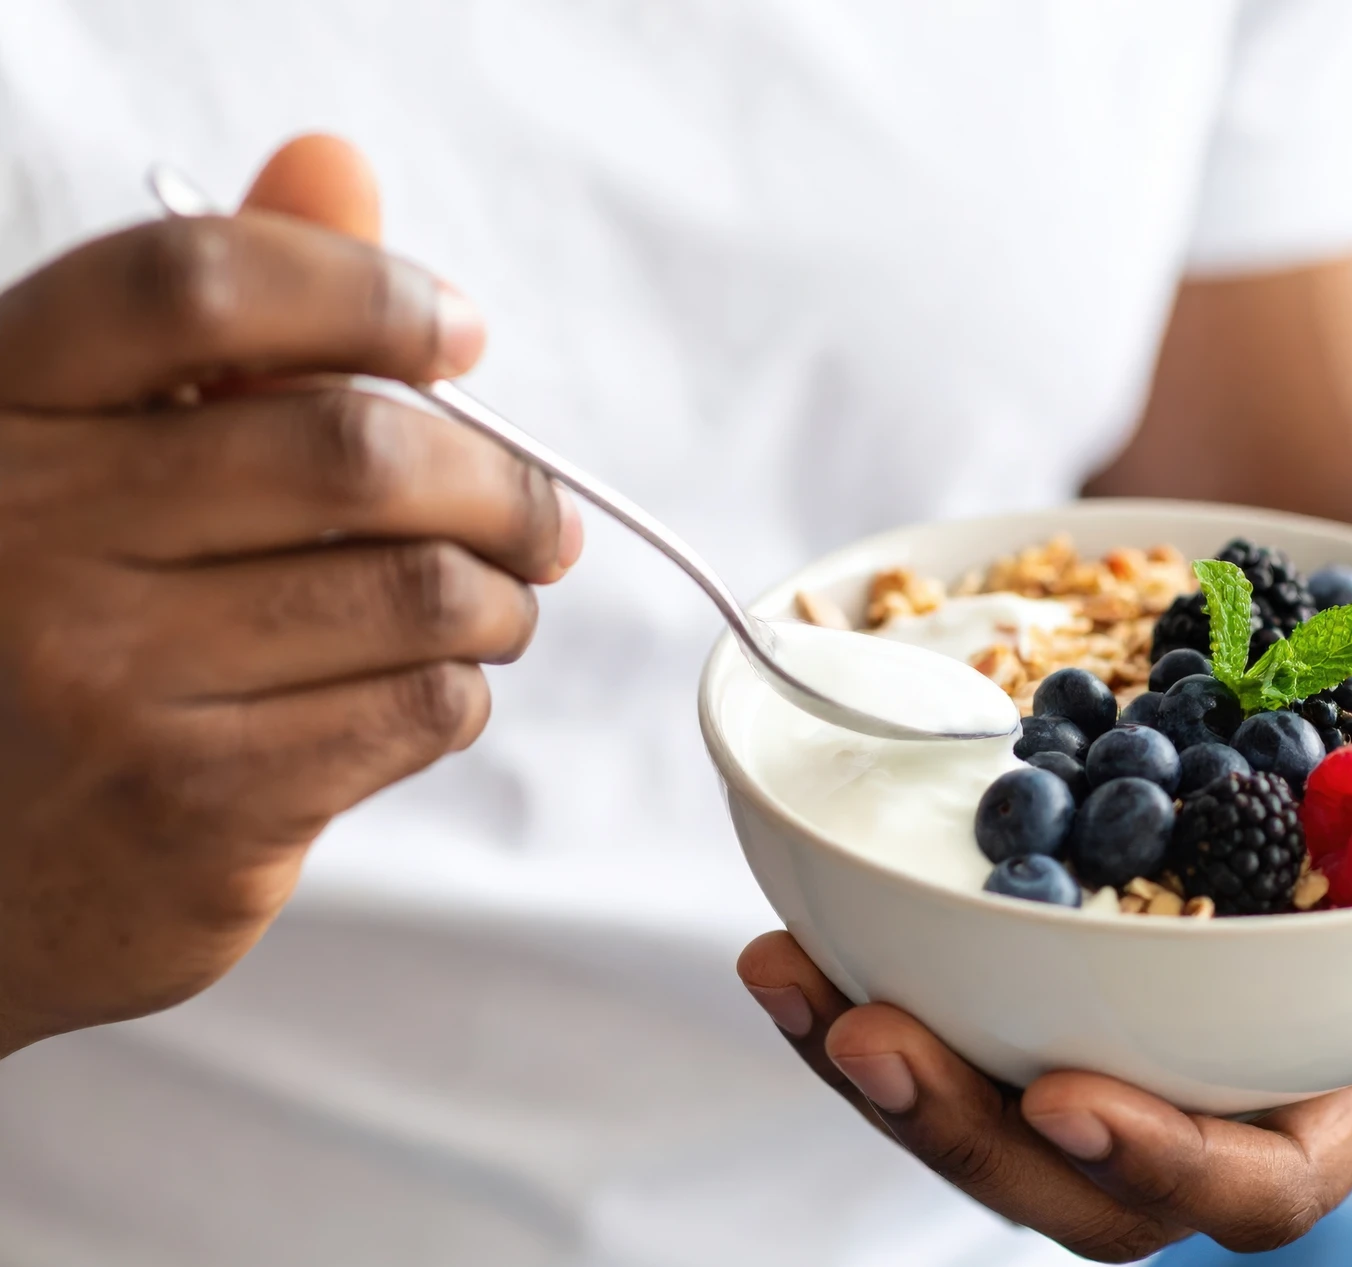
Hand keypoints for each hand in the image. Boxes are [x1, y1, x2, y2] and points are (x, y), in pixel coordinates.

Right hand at [0, 136, 581, 1056]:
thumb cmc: (67, 632)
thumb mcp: (97, 458)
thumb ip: (215, 322)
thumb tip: (333, 166)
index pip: (197, 285)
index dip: (362, 289)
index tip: (457, 334)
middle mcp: (27, 535)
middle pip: (352, 448)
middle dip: (502, 482)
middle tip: (540, 517)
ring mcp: (104, 676)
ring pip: (413, 590)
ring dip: (500, 597)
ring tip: (497, 604)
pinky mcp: (195, 802)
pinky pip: (417, 707)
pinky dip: (464, 688)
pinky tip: (436, 686)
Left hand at [738, 822, 1351, 1260]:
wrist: (1326, 741)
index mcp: (1318, 1099)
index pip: (1252, 1183)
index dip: (1165, 1164)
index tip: (1073, 1097)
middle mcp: (1192, 1102)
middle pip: (1073, 1182)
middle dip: (970, 1135)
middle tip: (880, 1041)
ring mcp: (1095, 1051)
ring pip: (975, 1117)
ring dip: (875, 1072)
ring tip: (792, 986)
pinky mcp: (1016, 997)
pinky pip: (926, 1031)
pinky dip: (846, 997)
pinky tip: (780, 944)